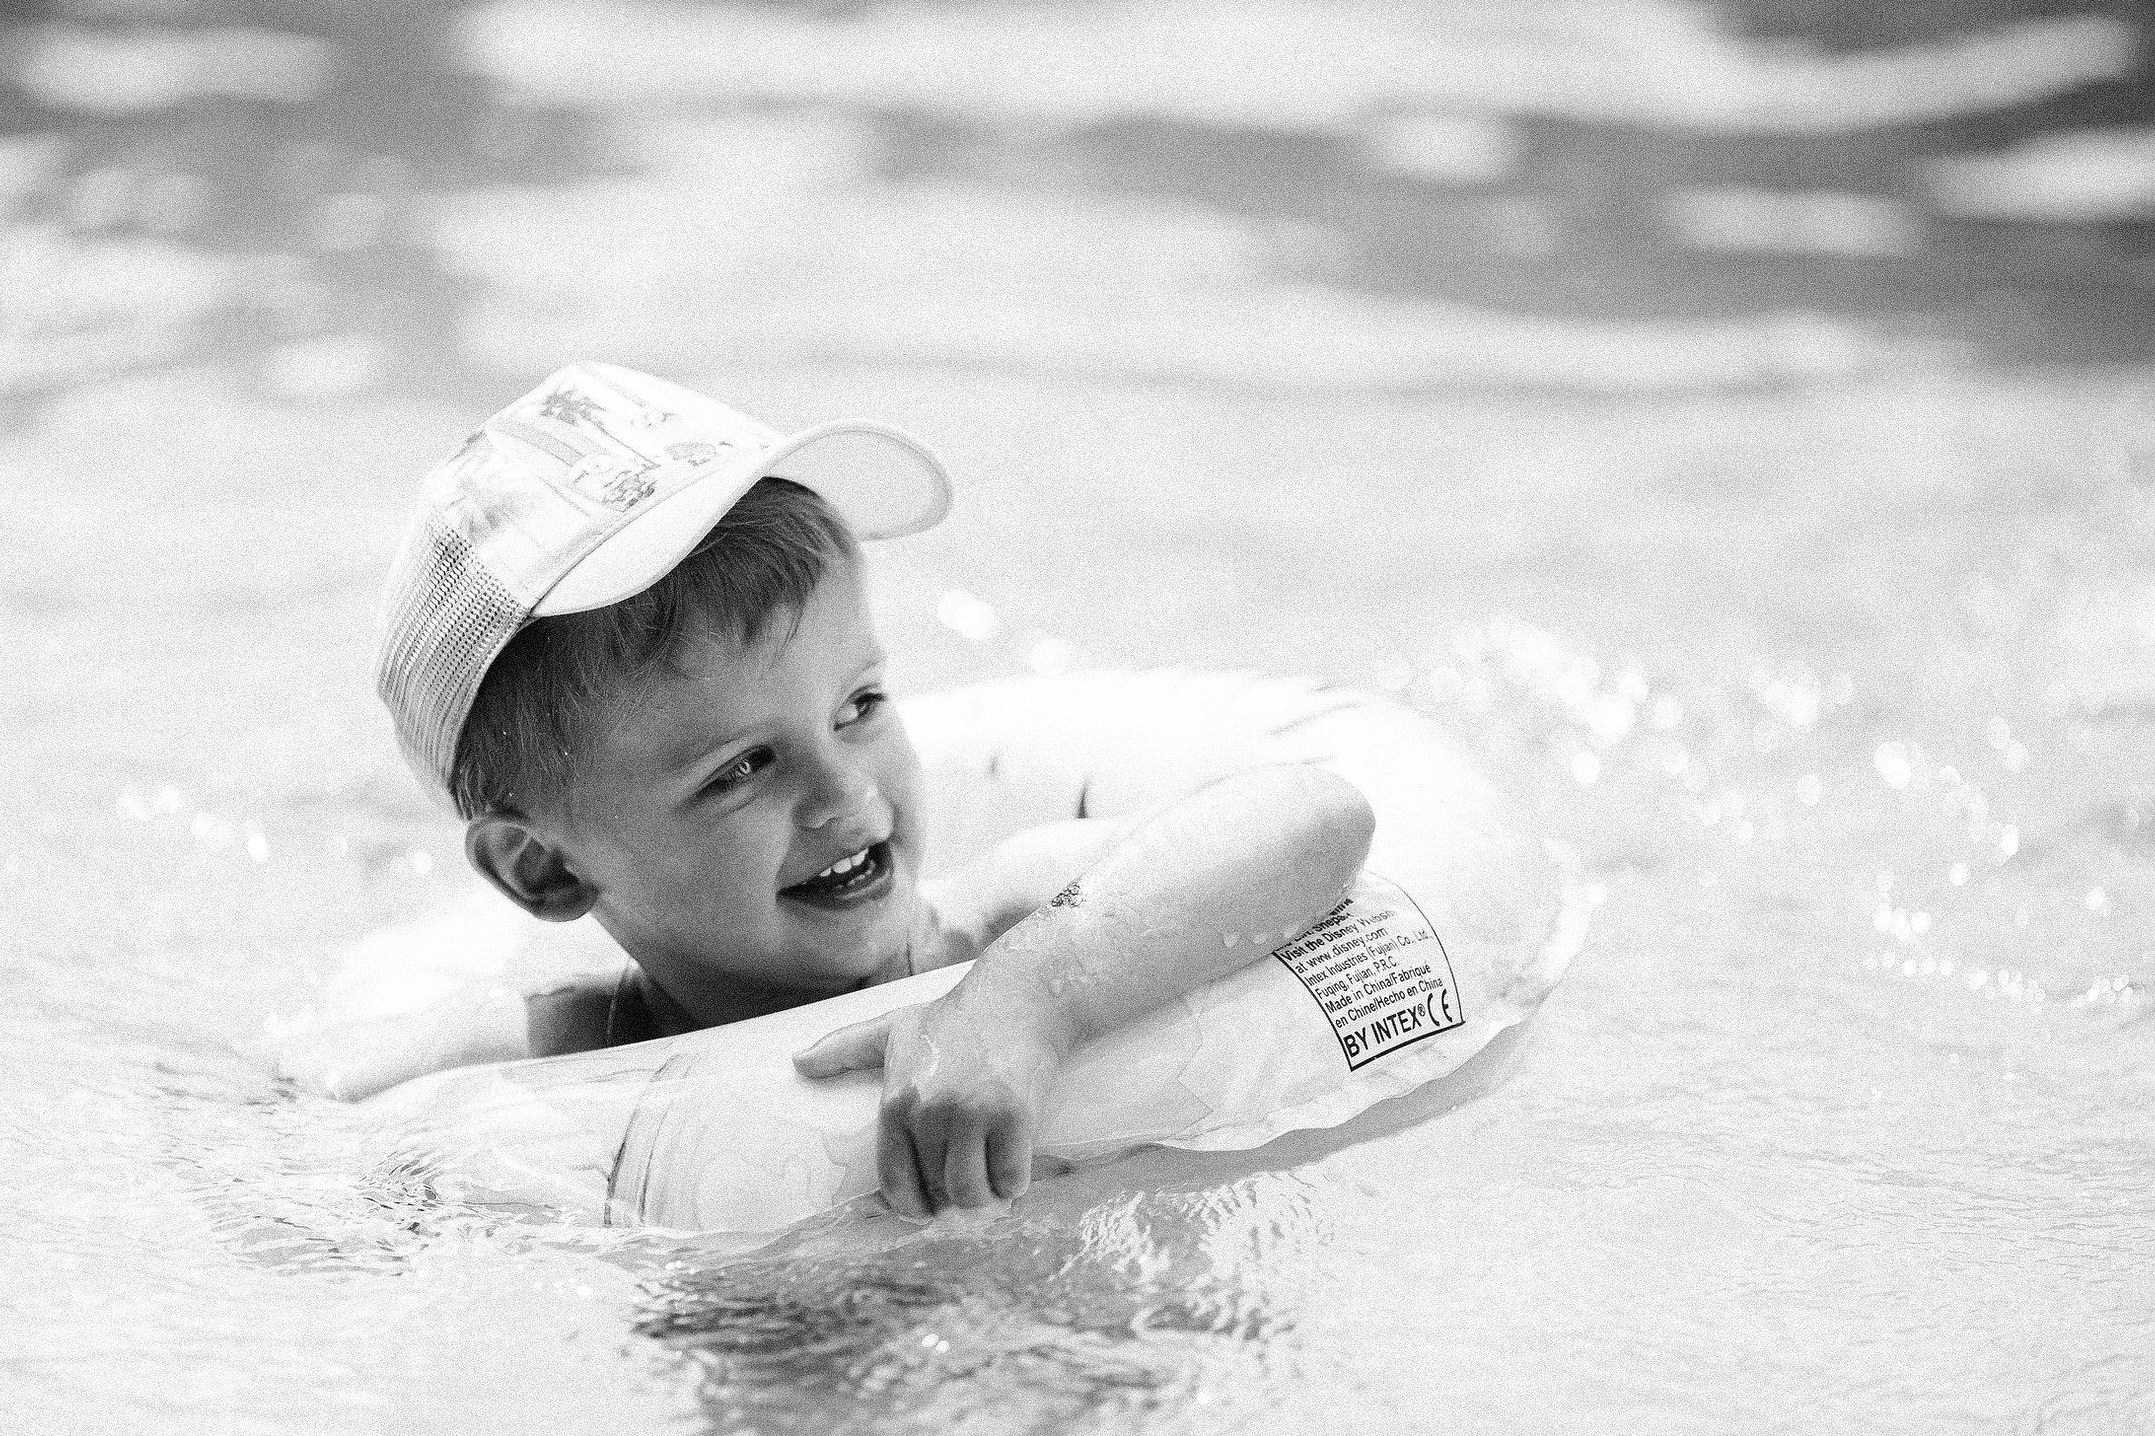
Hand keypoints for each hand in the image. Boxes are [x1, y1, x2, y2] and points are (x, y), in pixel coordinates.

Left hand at [792, 978, 1070, 1217]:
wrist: (1019, 995)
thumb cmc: (955, 1016)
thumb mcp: (894, 1027)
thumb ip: (844, 1047)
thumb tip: (797, 1062)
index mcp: (897, 1101)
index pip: (895, 1181)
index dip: (912, 1205)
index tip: (927, 1206)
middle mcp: (929, 1112)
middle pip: (939, 1193)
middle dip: (953, 1197)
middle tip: (967, 1180)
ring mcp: (972, 1115)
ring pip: (971, 1194)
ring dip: (984, 1196)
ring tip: (990, 1178)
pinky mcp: (1014, 1117)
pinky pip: (1010, 1180)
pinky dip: (1013, 1182)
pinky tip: (1013, 1164)